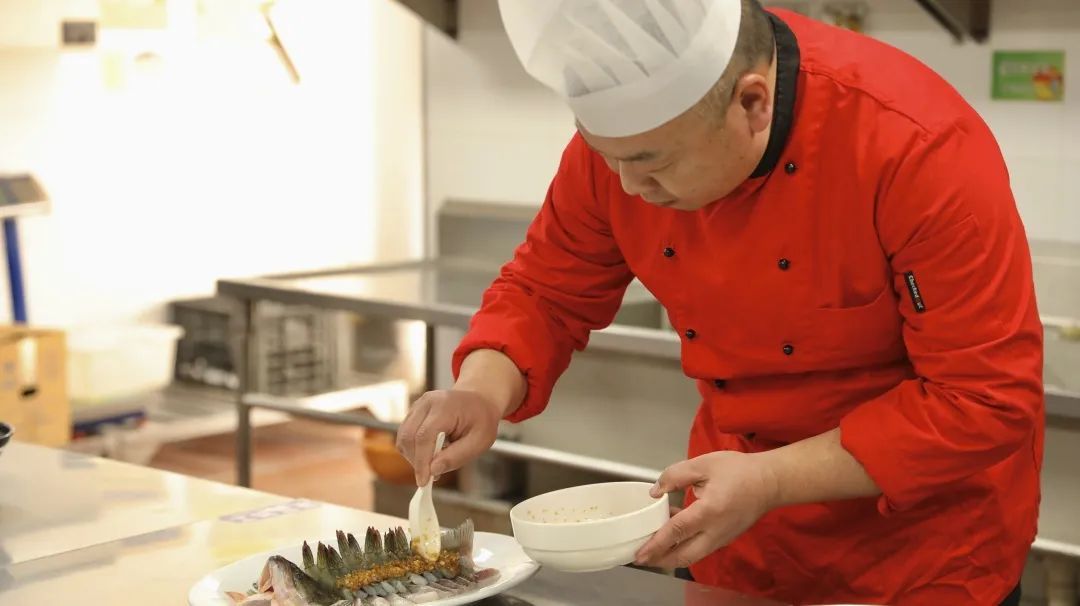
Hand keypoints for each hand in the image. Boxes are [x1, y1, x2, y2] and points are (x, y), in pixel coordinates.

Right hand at [395, 389, 503, 485]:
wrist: (479, 400)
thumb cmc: (481, 420)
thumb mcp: (480, 441)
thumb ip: (457, 456)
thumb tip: (433, 470)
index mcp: (445, 406)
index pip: (424, 436)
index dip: (421, 462)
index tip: (423, 482)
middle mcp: (427, 403)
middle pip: (409, 437)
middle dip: (417, 461)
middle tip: (432, 474)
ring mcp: (418, 406)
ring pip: (403, 437)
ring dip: (414, 456)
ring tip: (434, 461)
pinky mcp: (414, 412)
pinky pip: (405, 434)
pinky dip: (414, 449)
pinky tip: (430, 452)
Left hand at [634, 451, 778, 569]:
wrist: (770, 482)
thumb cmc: (740, 471)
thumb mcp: (703, 464)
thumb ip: (675, 476)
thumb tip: (656, 491)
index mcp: (709, 511)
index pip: (676, 532)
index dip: (655, 544)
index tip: (639, 554)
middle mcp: (715, 531)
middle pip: (683, 555)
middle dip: (659, 560)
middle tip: (640, 558)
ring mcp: (722, 538)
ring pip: (692, 555)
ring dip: (670, 555)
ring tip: (652, 550)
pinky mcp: (725, 538)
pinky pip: (700, 548)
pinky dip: (684, 547)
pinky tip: (673, 534)